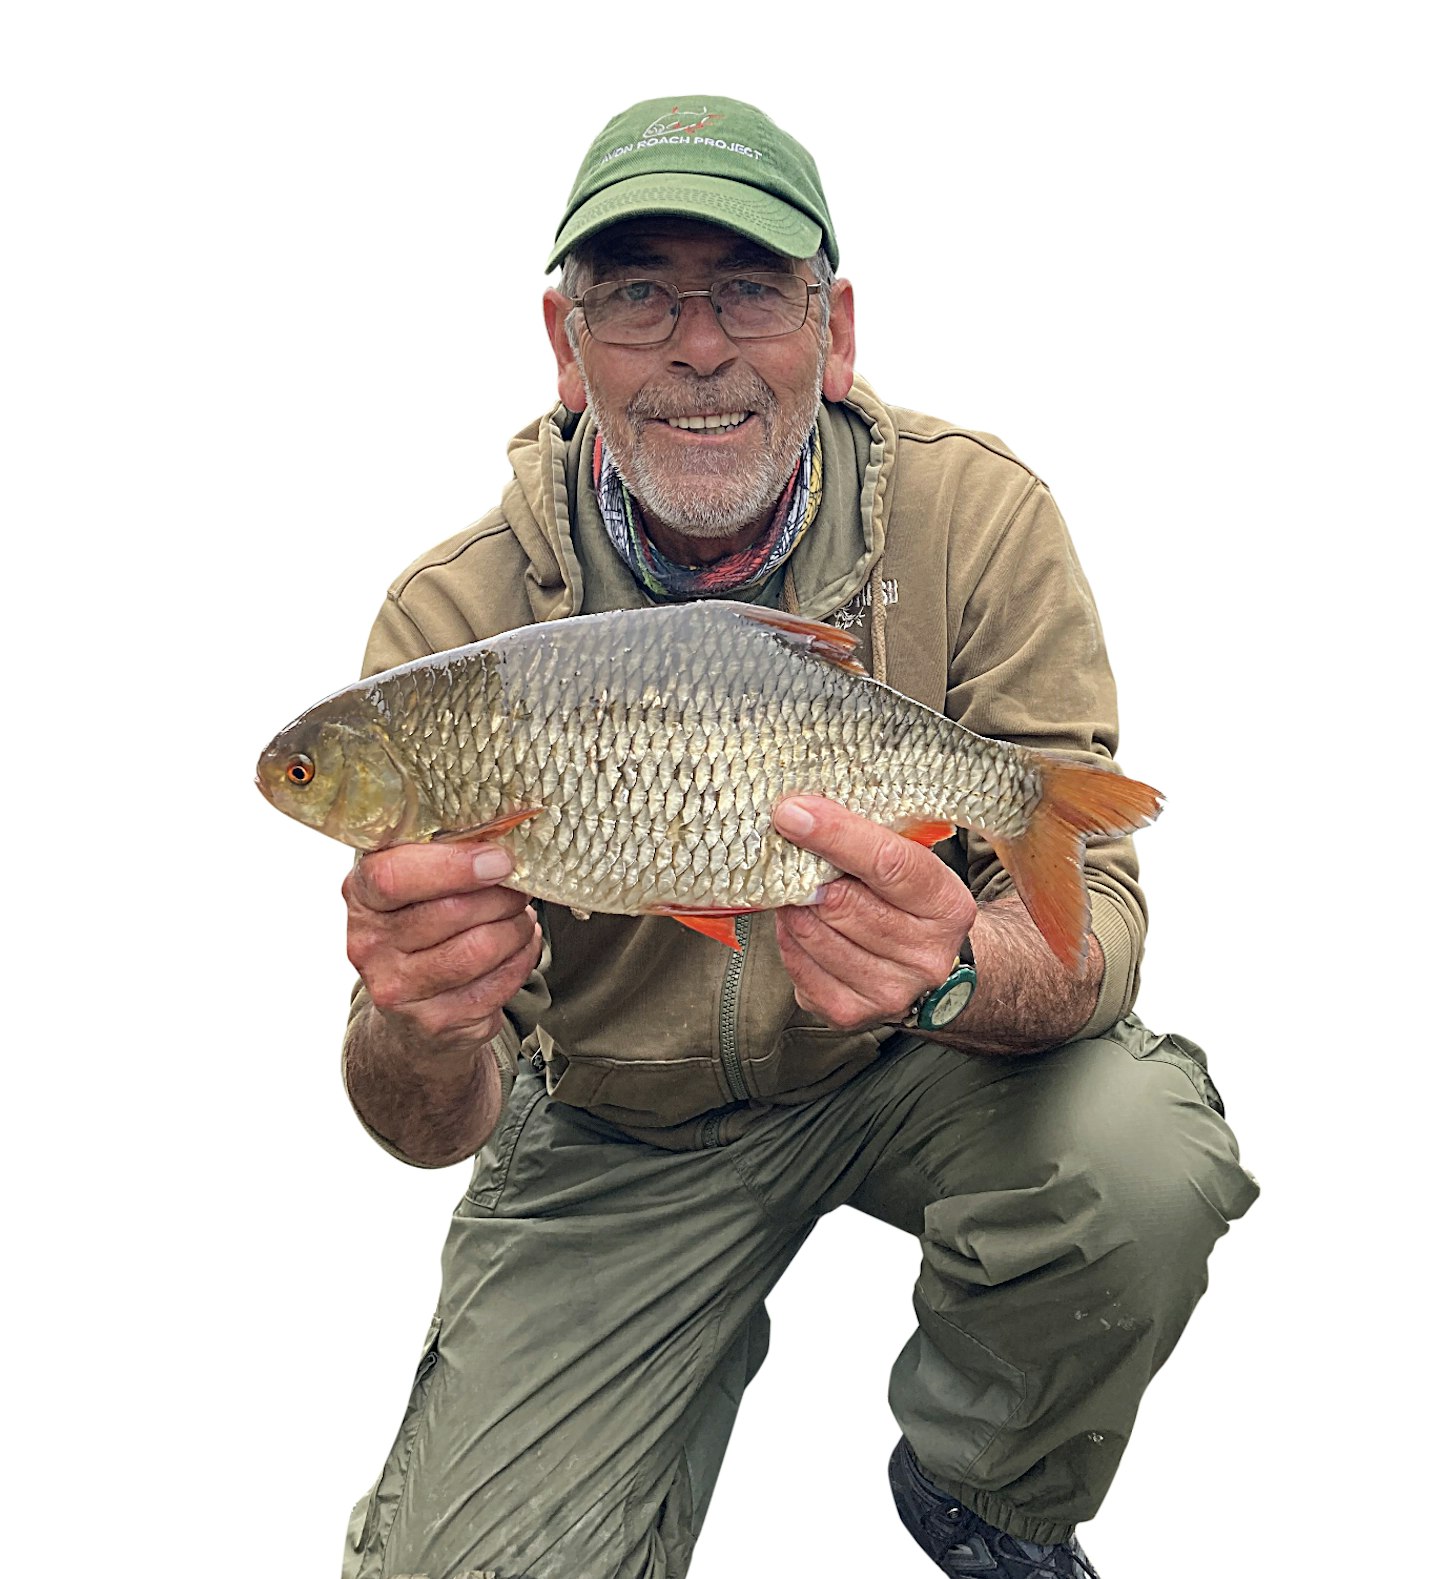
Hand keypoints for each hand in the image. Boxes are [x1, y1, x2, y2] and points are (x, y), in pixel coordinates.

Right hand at [343, 842, 541, 1049]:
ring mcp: (397, 989)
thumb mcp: (415, 883)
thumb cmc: (421, 928)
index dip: (455, 866)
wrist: (411, 1012)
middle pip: (451, 912)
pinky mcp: (434, 1022)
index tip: (500, 859)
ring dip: (516, 928)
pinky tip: (519, 948)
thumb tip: (501, 838)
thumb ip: (442, 856)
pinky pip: (497, 983)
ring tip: (520, 919)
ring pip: (479, 948)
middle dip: (501, 896)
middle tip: (518, 889)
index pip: (393, 876)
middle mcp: (368, 945)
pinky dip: (521, 959)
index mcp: (361, 895)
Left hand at [771, 797, 976, 1031]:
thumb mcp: (910, 862)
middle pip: (842, 901)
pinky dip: (789, 936)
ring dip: (794, 904)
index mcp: (948, 906)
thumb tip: (802, 810)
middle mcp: (926, 955)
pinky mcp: (850, 1012)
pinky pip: (796, 964)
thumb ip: (868, 839)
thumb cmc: (908, 901)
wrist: (928, 965)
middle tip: (793, 853)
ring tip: (802, 892)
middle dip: (805, 872)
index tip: (793, 813)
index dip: (836, 834)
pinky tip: (802, 923)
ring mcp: (890, 991)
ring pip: (813, 932)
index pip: (889, 863)